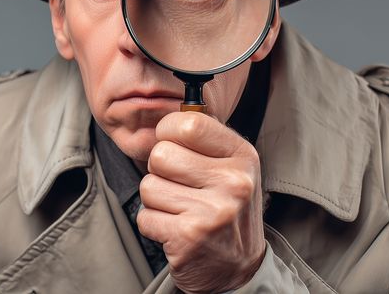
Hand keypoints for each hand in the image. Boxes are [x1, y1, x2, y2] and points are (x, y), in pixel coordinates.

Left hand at [137, 110, 266, 293]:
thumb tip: (167, 117)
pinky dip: (154, 224)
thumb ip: (203, 140)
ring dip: (156, 200)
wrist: (238, 269)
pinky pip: (145, 217)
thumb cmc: (227, 210)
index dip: (168, 132)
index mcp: (243, 157)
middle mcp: (233, 183)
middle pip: (161, 154)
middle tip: (180, 186)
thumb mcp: (232, 168)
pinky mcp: (188, 238)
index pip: (188, 124)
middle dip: (160, 170)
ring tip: (181, 210)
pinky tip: (176, 228)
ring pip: (149, 186)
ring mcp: (212, 212)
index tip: (173, 143)